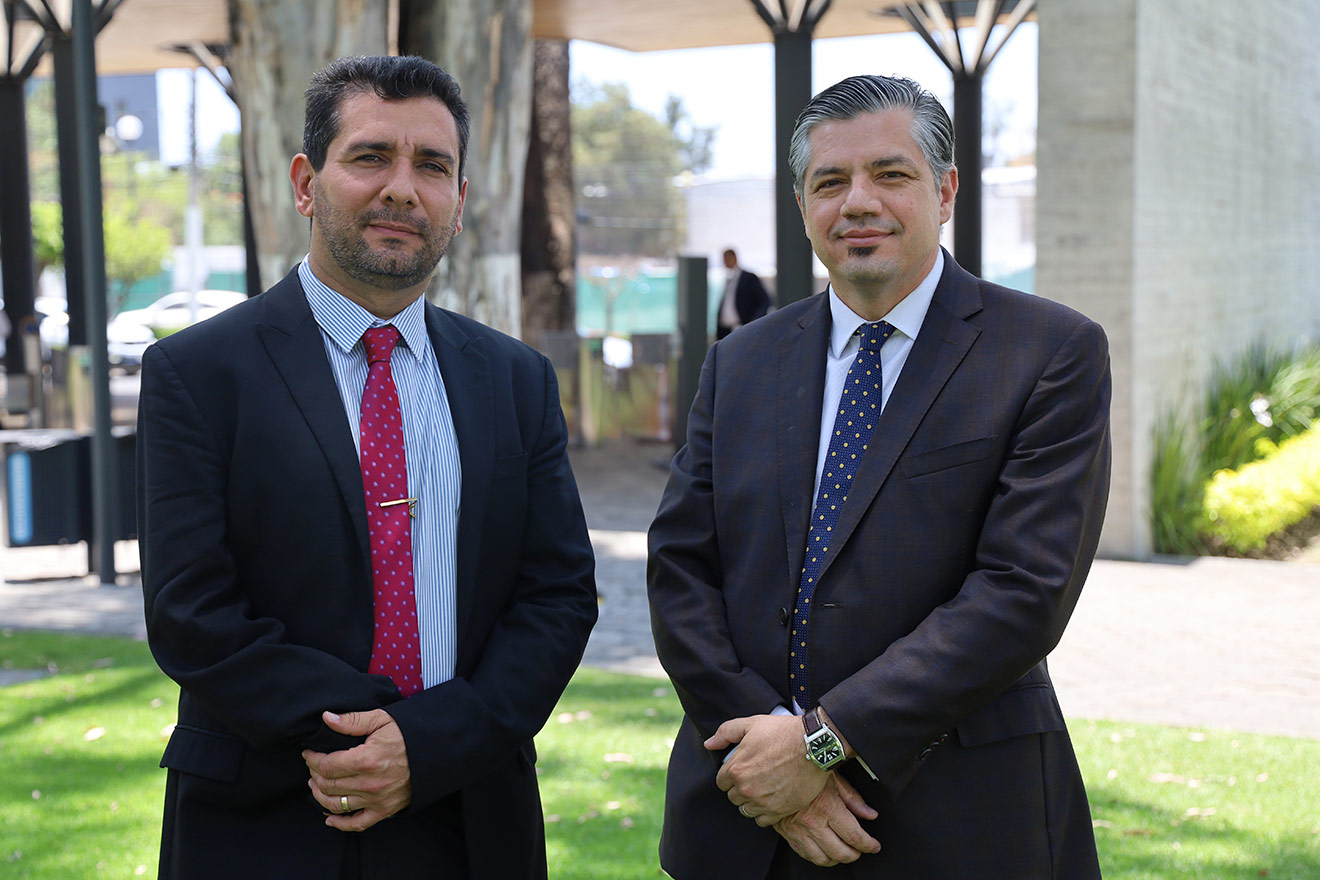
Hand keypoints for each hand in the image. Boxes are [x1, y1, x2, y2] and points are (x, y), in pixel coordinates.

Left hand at [303, 709, 411, 831]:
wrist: (435, 751)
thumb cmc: (409, 733)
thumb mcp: (382, 719)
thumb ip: (352, 721)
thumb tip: (326, 718)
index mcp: (367, 760)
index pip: (327, 765)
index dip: (312, 760)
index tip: (308, 753)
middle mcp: (370, 784)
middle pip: (328, 786)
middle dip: (314, 775)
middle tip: (312, 766)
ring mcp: (377, 800)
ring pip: (336, 805)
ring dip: (320, 796)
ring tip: (316, 785)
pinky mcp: (385, 810)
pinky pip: (357, 823)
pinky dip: (340, 824)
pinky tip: (329, 818)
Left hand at [706, 714, 827, 824]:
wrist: (814, 746)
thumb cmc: (783, 732)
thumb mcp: (751, 724)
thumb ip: (726, 733)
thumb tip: (709, 744)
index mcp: (737, 769)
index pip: (721, 782)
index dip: (730, 774)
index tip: (741, 769)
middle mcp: (747, 789)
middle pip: (733, 797)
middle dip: (740, 788)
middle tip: (754, 777)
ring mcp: (763, 802)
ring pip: (746, 810)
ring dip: (751, 801)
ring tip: (763, 788)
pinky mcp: (779, 811)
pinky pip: (762, 820)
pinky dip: (764, 812)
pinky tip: (771, 799)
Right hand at [775, 773, 880, 866]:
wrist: (774, 768)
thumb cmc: (806, 769)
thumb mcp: (834, 779)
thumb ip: (853, 799)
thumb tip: (870, 814)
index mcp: (828, 808)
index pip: (854, 836)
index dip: (868, 845)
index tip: (874, 846)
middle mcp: (813, 823)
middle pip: (841, 853)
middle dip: (855, 855)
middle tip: (861, 849)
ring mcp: (798, 831)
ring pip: (823, 859)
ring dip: (837, 859)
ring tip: (843, 851)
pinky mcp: (788, 834)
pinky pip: (805, 855)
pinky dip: (818, 857)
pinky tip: (824, 849)